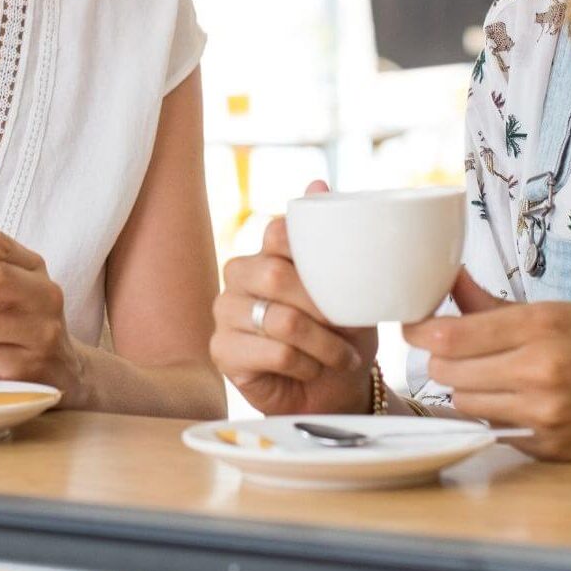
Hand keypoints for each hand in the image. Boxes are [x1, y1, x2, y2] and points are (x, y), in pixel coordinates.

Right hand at [211, 181, 376, 415]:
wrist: (338, 388)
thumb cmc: (341, 333)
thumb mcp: (348, 284)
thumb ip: (331, 237)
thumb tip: (316, 182)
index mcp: (265, 252)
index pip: (278, 233)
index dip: (311, 257)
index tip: (341, 285)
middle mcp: (238, 276)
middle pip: (274, 275)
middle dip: (322, 308)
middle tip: (348, 328)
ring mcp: (225, 313)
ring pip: (280, 319)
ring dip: (323, 344)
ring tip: (341, 356)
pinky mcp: (222, 351)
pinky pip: (274, 352)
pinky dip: (306, 365)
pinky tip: (312, 370)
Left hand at [403, 271, 570, 461]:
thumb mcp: (563, 312)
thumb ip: (495, 305)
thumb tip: (446, 280)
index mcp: (543, 326)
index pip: (448, 335)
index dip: (419, 330)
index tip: (415, 325)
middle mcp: (540, 371)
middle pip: (445, 372)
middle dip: (441, 361)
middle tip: (455, 352)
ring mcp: (543, 414)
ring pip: (462, 403)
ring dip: (464, 390)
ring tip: (490, 376)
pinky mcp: (546, 447)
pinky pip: (491, 429)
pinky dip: (492, 415)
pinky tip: (515, 401)